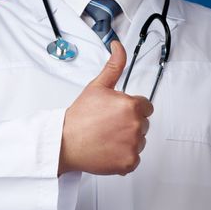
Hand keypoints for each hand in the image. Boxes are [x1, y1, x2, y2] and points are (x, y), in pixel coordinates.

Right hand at [58, 40, 153, 175]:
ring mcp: (133, 145)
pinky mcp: (129, 162)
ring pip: (140, 141)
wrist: (64, 143)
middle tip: (108, 125)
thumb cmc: (79, 117)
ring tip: (107, 137)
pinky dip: (123, 156)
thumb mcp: (97, 86)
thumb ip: (114, 66)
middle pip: (143, 124)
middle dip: (129, 124)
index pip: (145, 107)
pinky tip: (108, 150)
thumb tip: (119, 46)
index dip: (130, 108)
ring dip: (127, 140)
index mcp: (131, 106)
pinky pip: (134, 158)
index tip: (115, 113)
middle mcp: (135, 125)